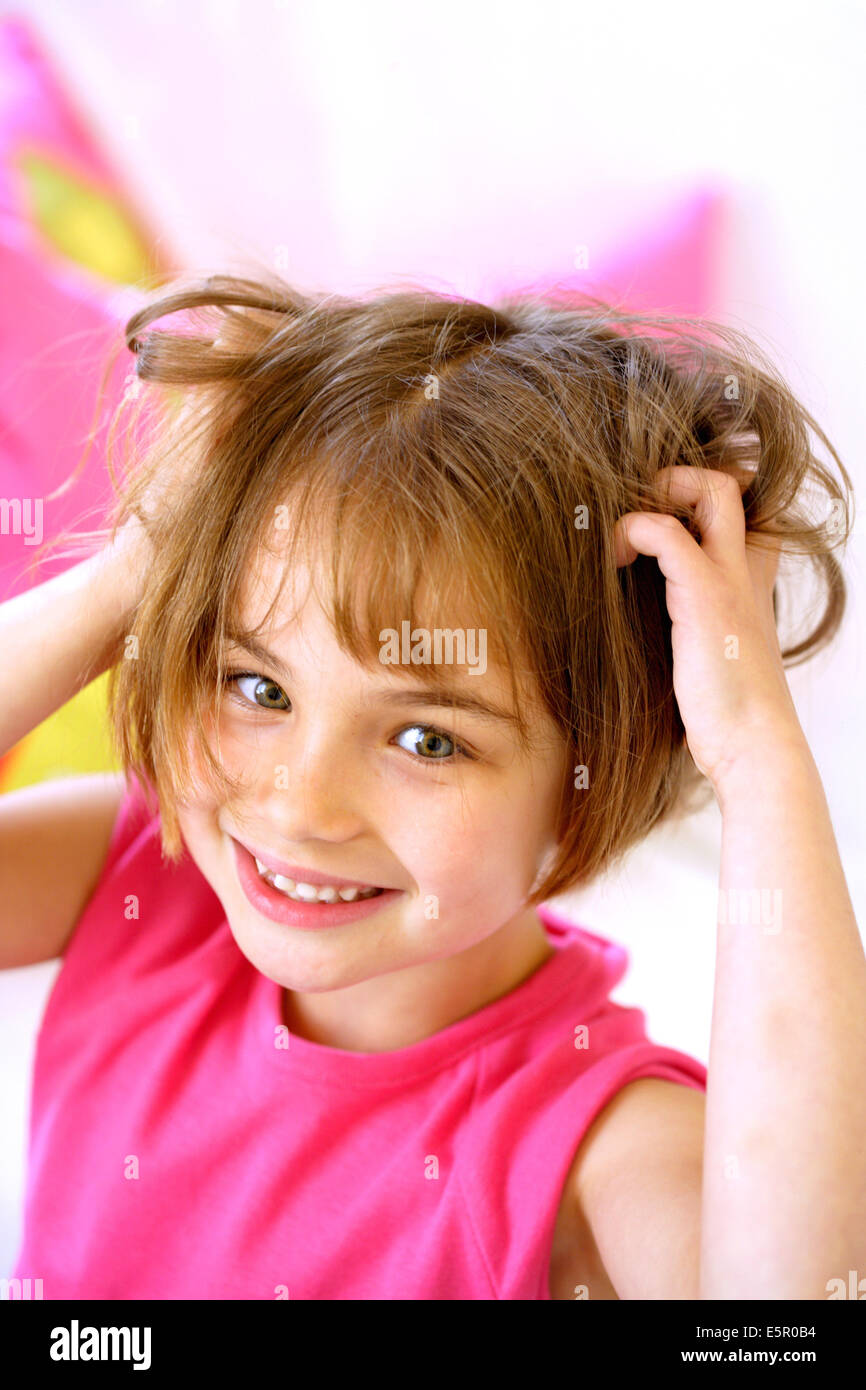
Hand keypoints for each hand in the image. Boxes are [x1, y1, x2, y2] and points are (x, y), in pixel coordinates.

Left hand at [613, 465, 803, 788]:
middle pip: (732, 482)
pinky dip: (632, 531)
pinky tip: (615, 560)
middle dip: (680, 477)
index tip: (651, 525)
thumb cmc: (722, 709)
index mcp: (747, 578)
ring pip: (712, 488)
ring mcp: (728, 577)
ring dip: (655, 494)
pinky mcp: (705, 595)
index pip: (743, 507)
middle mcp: (743, 568)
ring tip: (623, 538)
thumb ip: (685, 621)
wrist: (751, 744)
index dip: (698, 497)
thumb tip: (634, 611)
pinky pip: (666, 532)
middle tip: (638, 516)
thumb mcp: (705, 652)